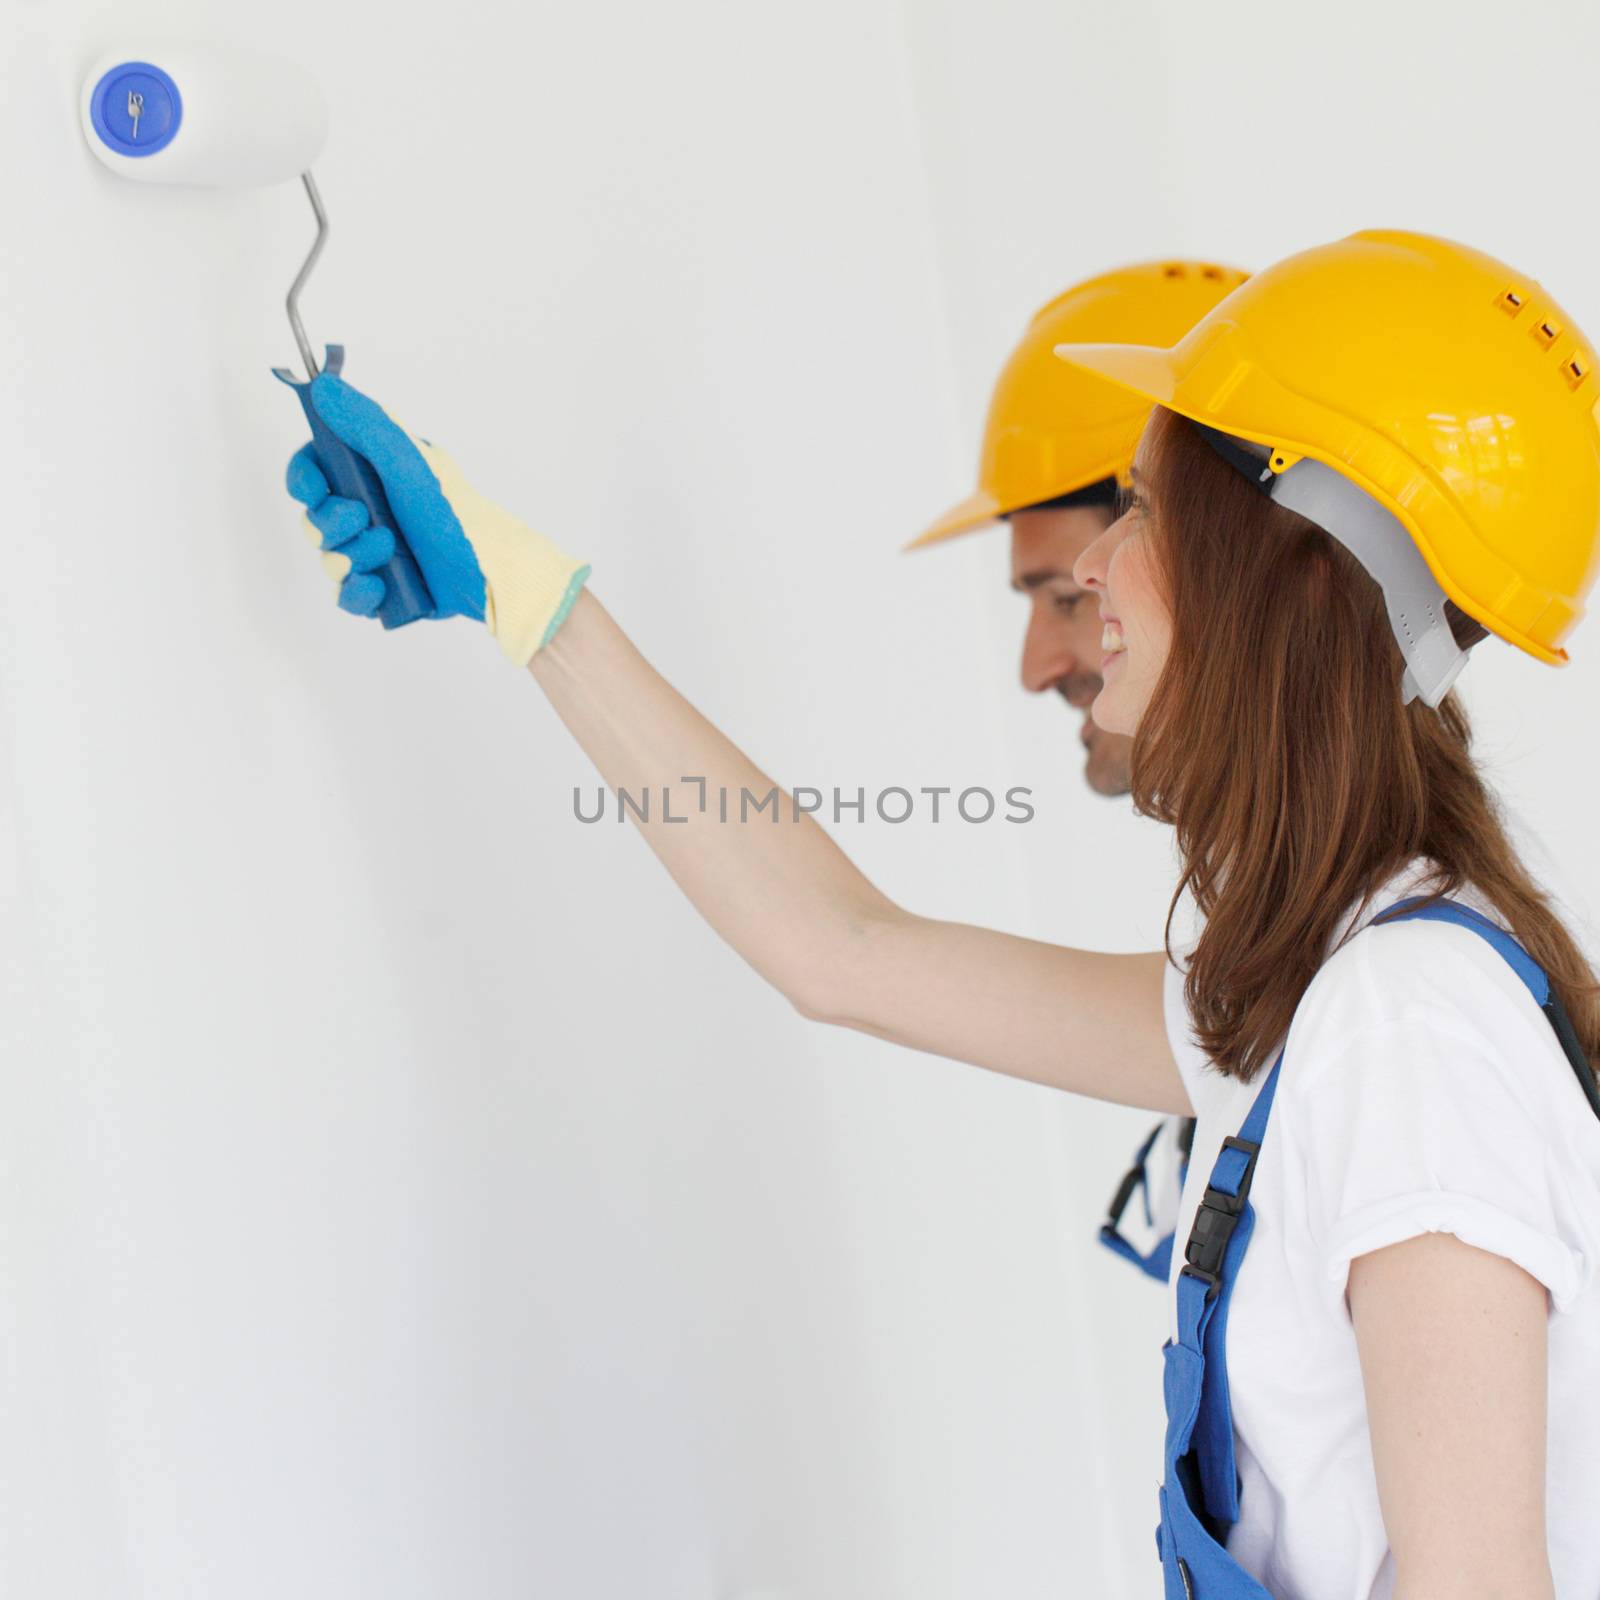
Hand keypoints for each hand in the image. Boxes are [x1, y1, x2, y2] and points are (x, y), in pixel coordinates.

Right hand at [285, 373, 589, 664]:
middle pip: (313, 518)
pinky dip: (358, 594)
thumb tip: (324, 386)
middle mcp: (368, 512)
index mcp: (371, 475)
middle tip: (364, 519)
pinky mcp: (383, 590)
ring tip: (389, 549)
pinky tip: (378, 587)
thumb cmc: (458, 512)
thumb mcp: (412, 462)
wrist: (493, 572)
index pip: (314, 470)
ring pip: (329, 559)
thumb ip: (367, 425)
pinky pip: (347, 597)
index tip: (314, 488)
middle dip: (331, 523)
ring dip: (351, 556)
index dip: (304, 479)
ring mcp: (373, 553)